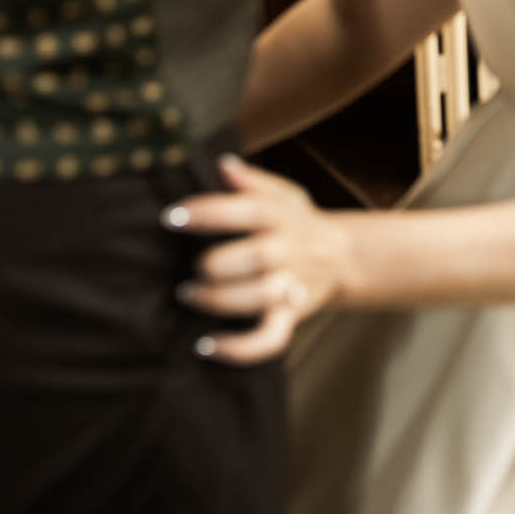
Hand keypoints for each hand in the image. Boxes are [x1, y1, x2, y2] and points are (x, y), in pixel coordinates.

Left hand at [161, 156, 351, 364]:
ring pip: (259, 298)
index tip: (171, 217)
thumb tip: (222, 163)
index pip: (248, 209)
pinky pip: (269, 340)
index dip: (208, 212)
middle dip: (215, 264)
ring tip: (190, 295)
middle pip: (255, 257)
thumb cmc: (298, 222)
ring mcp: (291, 287)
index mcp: (282, 216)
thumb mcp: (284, 194)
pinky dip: (239, 349)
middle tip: (191, 266)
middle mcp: (288, 251)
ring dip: (219, 300)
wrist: (343, 256)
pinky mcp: (290, 317)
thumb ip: (252, 181)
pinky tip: (207, 345)